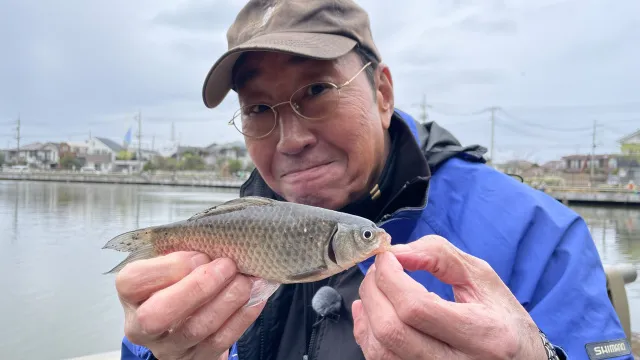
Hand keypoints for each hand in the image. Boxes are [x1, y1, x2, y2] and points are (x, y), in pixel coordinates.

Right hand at [115, 251, 265, 359]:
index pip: (135, 281)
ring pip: (194, 329)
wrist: (187, 320)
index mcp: (131, 294)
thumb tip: (220, 243)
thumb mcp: (172, 264)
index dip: (170, 267)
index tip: (200, 255)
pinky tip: (255, 298)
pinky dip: (241, 318)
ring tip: (246, 280)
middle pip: (157, 315)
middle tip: (227, 266)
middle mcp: (141, 326)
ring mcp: (167, 348)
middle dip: (197, 288)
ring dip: (226, 301)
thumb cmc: (180, 282)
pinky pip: (219, 342)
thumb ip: (186, 255)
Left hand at [352, 235, 546, 359]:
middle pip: (391, 330)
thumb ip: (440, 257)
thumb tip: (397, 252)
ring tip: (375, 289)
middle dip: (373, 291)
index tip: (387, 257)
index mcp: (482, 334)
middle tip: (378, 271)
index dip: (390, 277)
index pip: (416, 308)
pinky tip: (371, 312)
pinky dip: (366, 333)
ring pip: (380, 350)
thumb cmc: (502, 321)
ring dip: (366, 312)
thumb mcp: (483, 279)